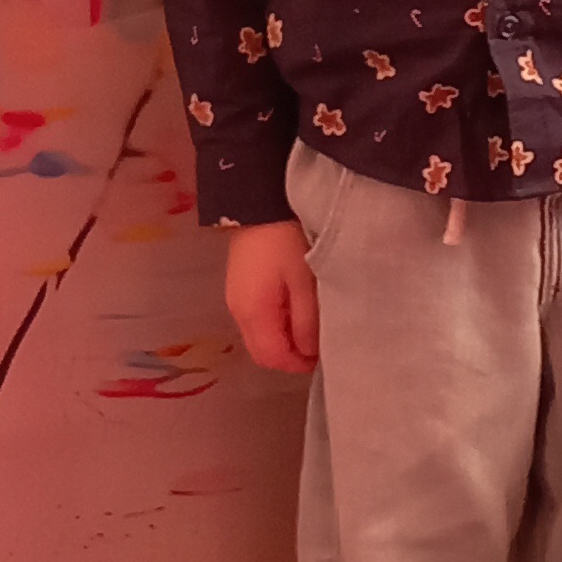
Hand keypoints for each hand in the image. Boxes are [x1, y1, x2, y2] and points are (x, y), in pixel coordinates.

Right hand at [224, 218, 319, 373]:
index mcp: (253, 314)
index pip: (272, 358)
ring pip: (261, 333)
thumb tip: (309, 353)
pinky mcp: (240, 282)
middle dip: (291, 353)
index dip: (299, 365)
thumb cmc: (287, 239)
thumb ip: (307, 321)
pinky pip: (258, 315)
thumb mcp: (305, 280)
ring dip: (285, 336)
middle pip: (263, 350)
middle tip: (321, 342)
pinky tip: (297, 303)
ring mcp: (236, 296)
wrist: (259, 197)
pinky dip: (278, 319)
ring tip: (313, 321)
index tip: (326, 357)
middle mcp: (238, 311)